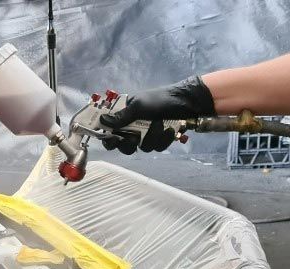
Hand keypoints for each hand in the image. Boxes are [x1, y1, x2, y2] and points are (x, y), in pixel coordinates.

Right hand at [100, 76, 215, 152]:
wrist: (189, 102)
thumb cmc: (161, 100)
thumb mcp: (139, 106)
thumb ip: (121, 117)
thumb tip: (101, 121)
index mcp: (124, 115)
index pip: (108, 131)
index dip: (108, 138)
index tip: (113, 139)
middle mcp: (133, 126)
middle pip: (122, 145)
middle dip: (130, 143)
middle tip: (136, 138)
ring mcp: (146, 134)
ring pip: (141, 148)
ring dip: (152, 139)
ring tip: (161, 125)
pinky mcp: (158, 139)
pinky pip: (155, 148)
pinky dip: (163, 140)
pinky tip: (170, 131)